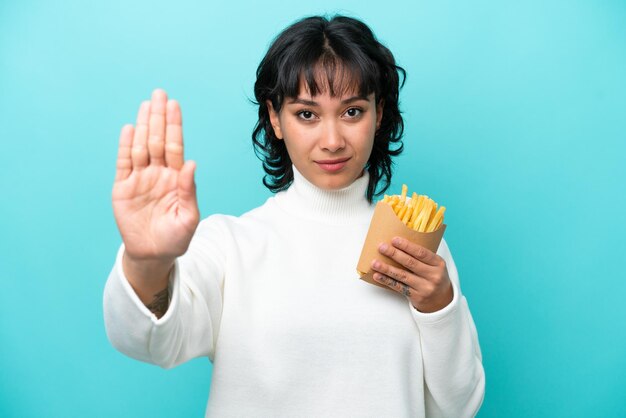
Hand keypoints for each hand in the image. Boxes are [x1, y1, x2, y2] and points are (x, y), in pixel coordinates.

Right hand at [112, 89, 199, 263]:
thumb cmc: (176, 237)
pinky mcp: (123, 188)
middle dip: (159, 117)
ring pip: (141, 146)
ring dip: (142, 126)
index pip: (175, 146)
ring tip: (146, 105)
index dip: (174, 126)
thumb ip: (188, 190)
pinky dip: (125, 146)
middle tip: (159, 93)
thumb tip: (193, 163)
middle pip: (157, 140)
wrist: (153, 254)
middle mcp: (158, 173)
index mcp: (176, 178)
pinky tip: (128, 129)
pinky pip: (124, 163)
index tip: (174, 105)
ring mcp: (140, 179)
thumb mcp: (189, 217)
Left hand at [371, 237, 452, 312]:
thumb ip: (422, 256)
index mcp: (438, 264)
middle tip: (382, 247)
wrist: (442, 301)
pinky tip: (378, 276)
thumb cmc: (435, 277)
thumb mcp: (435, 265)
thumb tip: (399, 243)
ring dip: (386, 268)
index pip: (421, 253)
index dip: (407, 246)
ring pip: (402, 276)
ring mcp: (425, 288)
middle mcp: (433, 276)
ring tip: (375, 262)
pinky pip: (398, 287)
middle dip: (394, 254)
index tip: (394, 240)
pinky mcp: (416, 297)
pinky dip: (386, 280)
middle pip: (410, 263)